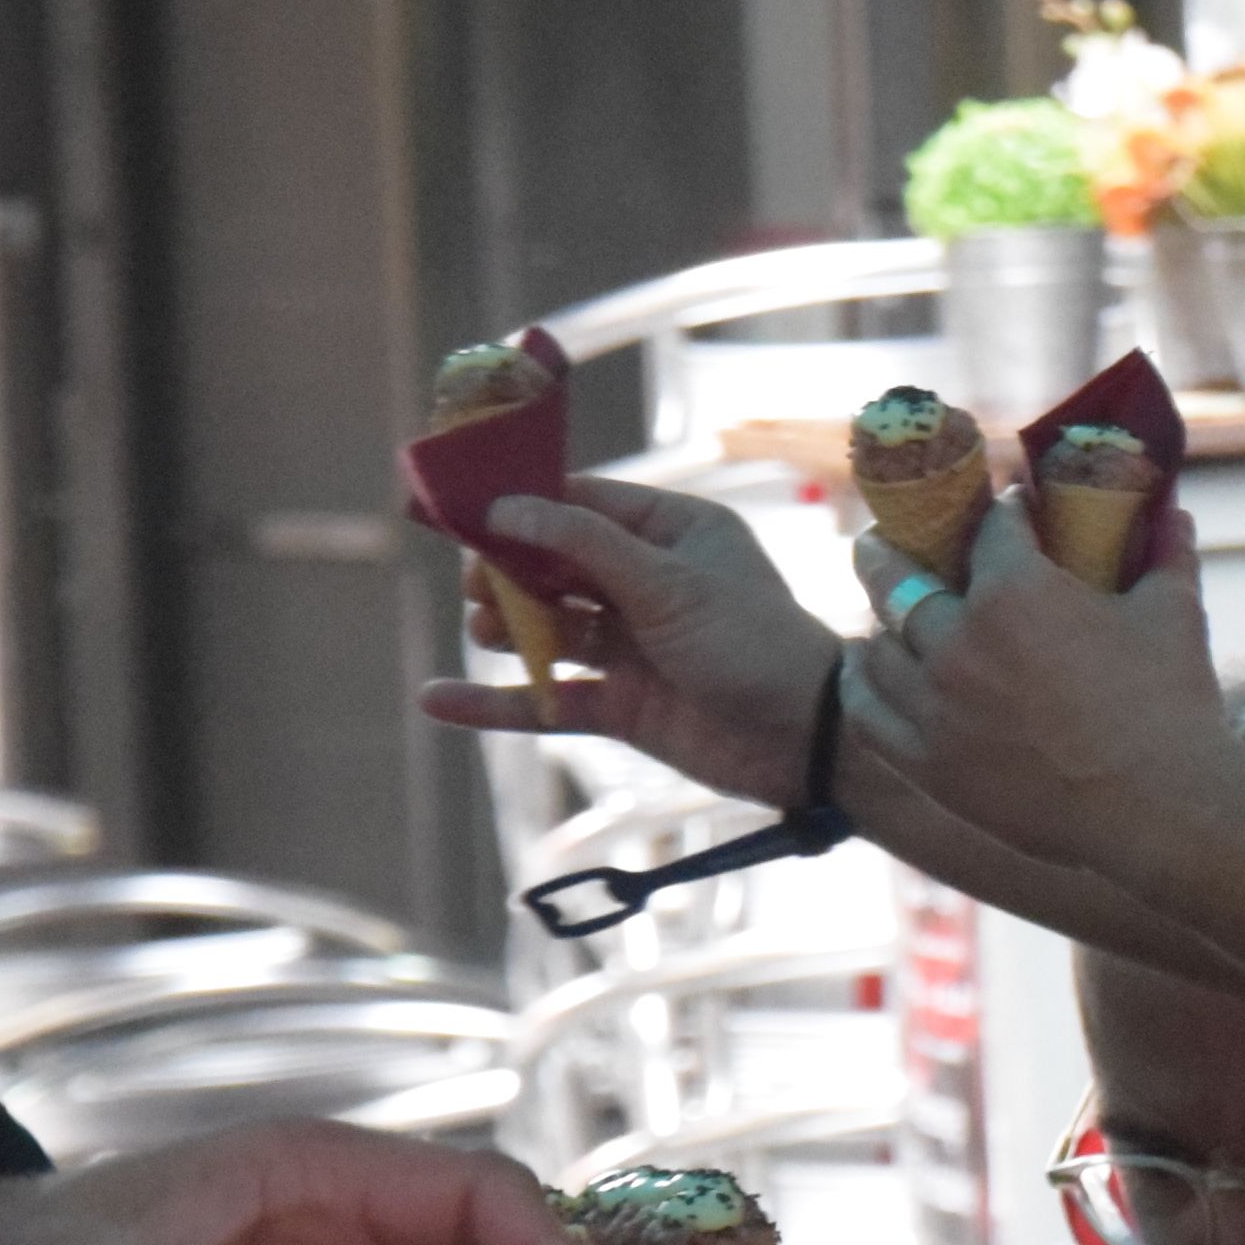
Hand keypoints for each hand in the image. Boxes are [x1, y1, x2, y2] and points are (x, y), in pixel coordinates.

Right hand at [412, 479, 839, 807]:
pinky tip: (437, 699)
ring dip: (506, 628)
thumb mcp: (669, 583)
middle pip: (553, 565)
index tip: (462, 511)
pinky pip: (547, 700)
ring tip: (487, 630)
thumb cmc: (753, 643)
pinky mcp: (622, 706)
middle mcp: (647, 582)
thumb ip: (584, 545)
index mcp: (672, 531)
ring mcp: (632, 645)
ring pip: (547, 629)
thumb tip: (506, 508)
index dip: (521, 506)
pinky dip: (497, 701)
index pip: (580, 503)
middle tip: (478, 585)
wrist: (807, 741)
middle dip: (508, 572)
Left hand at [834, 490, 1236, 865]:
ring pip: (877, 645)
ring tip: (881, 607)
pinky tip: (864, 664)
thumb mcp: (1174, 614)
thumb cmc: (1172, 706)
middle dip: (893, 547)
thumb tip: (1173, 514)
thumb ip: (1167, 555)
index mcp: (1013, 592)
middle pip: (897, 577)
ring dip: (879, 619)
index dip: (1003, 511)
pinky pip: (868, 713)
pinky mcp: (928, 764)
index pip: (991, 528)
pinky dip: (861, 682)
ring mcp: (935, 706)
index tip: (1008, 509)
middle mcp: (957, 642)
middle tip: (887, 537)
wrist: (1158, 811)